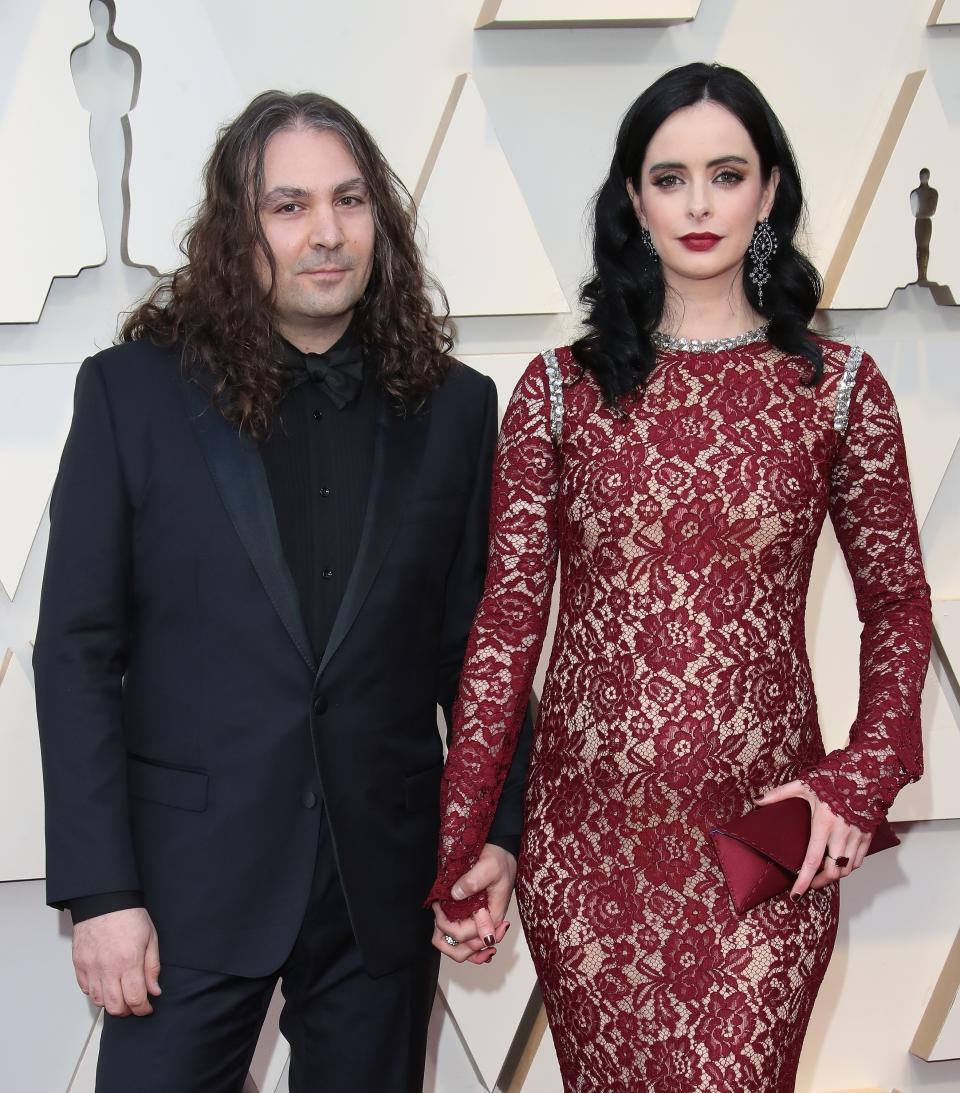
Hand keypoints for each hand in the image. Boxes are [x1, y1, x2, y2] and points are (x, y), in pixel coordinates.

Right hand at [73, 908, 161, 1015]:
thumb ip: (152, 967)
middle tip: (135, 1004)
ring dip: (111, 1003)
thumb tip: (154, 990)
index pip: (135, 999)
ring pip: (99, 1001)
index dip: (143, 1009)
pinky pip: (86, 990)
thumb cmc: (129, 916)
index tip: (147, 1008)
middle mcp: (108, 968)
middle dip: (127, 1011)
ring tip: (121, 994)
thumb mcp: (150, 937)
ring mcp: (91, 968)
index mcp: (129, 961)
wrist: (104, 901)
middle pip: (115, 1007)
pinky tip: (106, 985)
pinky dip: (96, 993)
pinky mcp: (79, 965)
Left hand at [431, 842, 516, 964]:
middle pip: (464, 951)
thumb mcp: (487, 867)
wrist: (503, 854)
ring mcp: (482, 923)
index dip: (446, 925)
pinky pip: (465, 939)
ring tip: (439, 917)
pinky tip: (445, 924)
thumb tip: (455, 895)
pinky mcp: (477, 918)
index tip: (438, 906)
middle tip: (437, 915)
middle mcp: (488, 925)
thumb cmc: (499, 861)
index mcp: (492, 916)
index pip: (465, 935)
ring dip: (447, 940)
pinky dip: (453, 938)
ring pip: (463, 949)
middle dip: (444, 939)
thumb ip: (472, 882)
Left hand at [756, 781, 872, 899]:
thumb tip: (758, 801)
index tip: (796, 894)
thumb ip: (780, 794)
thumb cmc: (834, 779)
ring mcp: (857, 837)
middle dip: (819, 883)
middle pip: (832, 872)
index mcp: (824, 824)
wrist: (866, 773)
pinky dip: (848, 867)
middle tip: (807, 884)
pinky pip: (859, 861)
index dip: (803, 880)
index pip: (812, 860)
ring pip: (847, 869)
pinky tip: (839, 864)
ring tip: (822, 874)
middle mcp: (842, 835)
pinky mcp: (868, 837)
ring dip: (834, 876)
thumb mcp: (804, 785)